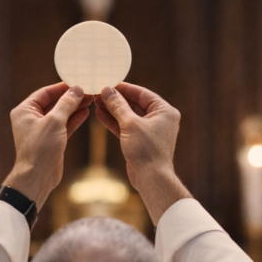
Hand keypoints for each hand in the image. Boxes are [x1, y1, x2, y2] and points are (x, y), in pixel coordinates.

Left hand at [4, 83, 91, 205]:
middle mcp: (31, 119)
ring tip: (90, 100)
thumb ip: (66, 104)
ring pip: (60, 114)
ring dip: (74, 108)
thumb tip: (76, 90)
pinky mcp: (51, 140)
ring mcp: (41, 130)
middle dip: (70, 98)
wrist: (37, 177)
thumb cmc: (40, 149)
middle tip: (87, 91)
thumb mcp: (55, 121)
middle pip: (53, 103)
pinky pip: (63, 126)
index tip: (77, 83)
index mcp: (25, 111)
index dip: (62, 88)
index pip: (45, 93)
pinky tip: (85, 113)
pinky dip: (73, 120)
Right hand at [95, 82, 190, 222]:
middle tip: (99, 92)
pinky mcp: (141, 141)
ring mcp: (150, 131)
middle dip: (116, 100)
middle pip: (135, 104)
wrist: (151, 178)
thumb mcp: (130, 124)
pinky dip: (115, 122)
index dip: (125, 88)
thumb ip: (118, 106)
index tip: (109, 83)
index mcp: (165, 111)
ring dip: (113, 110)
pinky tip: (100, 115)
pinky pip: (127, 127)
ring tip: (96, 102)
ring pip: (129, 116)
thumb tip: (108, 90)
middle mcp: (160, 119)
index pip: (143, 93)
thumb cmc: (146, 151)